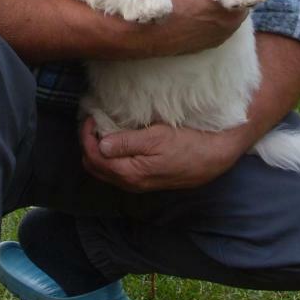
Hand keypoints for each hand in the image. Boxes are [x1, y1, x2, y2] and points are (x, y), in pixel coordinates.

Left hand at [80, 115, 244, 191]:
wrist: (213, 157)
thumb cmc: (186, 144)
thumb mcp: (156, 138)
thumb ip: (127, 143)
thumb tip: (101, 145)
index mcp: (130, 173)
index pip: (95, 157)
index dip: (86, 136)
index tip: (91, 116)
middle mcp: (131, 183)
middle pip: (95, 167)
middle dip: (89, 144)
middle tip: (93, 122)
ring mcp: (138, 183)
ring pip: (106, 171)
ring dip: (99, 151)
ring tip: (103, 128)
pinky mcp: (146, 179)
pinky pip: (118, 170)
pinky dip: (111, 156)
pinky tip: (117, 140)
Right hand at [126, 0, 250, 57]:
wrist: (150, 32)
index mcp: (233, 9)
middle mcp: (230, 27)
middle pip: (237, 7)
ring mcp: (217, 39)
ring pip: (226, 19)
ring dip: (219, 9)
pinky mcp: (204, 46)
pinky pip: (214, 31)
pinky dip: (209, 21)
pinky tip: (196, 13)